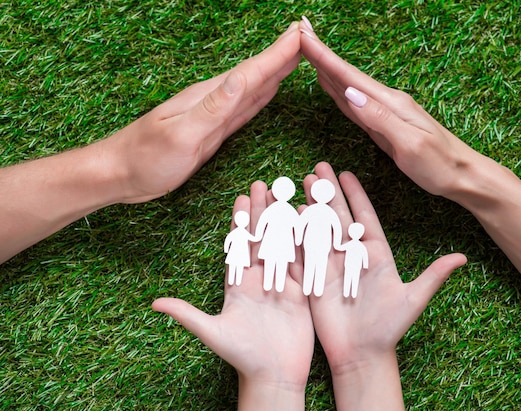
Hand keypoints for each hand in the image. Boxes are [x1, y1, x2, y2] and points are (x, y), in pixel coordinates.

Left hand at [109, 22, 302, 203]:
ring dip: (275, 71)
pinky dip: (261, 96)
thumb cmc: (146, 157)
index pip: (251, 70)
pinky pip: (245, 109)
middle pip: (256, 73)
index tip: (301, 33)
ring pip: (253, 88)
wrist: (120, 174)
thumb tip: (241, 78)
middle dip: (282, 54)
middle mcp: (215, 100)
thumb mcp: (181, 134)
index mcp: (209, 96)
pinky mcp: (213, 131)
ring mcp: (214, 115)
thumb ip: (213, 108)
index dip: (278, 53)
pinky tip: (270, 89)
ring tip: (295, 56)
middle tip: (307, 36)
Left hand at [153, 180, 313, 410]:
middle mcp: (260, 280)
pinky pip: (303, 263)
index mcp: (238, 285)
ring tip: (286, 195)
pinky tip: (308, 222)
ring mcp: (282, 284)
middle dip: (262, 212)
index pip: (239, 246)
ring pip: (283, 245)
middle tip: (263, 185)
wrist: (273, 375)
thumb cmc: (241, 356)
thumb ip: (187, 314)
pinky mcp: (302, 292)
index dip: (239, 222)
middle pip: (261, 238)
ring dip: (284, 221)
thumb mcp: (212, 333)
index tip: (240, 198)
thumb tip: (154, 304)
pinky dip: (305, 242)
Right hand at [299, 19, 486, 199]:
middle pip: (347, 76)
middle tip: (300, 35)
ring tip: (310, 53)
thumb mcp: (410, 143)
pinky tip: (332, 87)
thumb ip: (379, 118)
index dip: (325, 56)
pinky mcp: (385, 127)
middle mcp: (387, 103)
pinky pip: (355, 106)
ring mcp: (386, 114)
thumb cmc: (440, 164)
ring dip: (328, 70)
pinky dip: (339, 93)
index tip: (304, 35)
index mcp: (391, 104)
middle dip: (322, 56)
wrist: (463, 177)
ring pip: (349, 88)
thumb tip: (350, 93)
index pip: (350, 76)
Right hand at [302, 162, 465, 410]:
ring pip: (320, 230)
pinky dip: (296, 234)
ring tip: (303, 184)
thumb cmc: (389, 328)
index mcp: (376, 254)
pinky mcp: (314, 280)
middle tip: (318, 168)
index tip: (346, 173)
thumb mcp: (413, 300)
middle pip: (339, 217)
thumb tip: (462, 258)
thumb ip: (433, 276)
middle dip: (329, 193)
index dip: (355, 195)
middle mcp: (352, 256)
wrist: (363, 355)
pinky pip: (304, 253)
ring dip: (311, 207)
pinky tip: (290, 215)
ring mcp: (331, 267)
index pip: (364, 217)